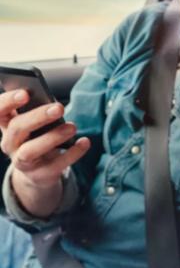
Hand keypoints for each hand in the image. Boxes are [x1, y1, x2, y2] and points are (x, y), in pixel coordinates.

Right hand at [0, 89, 89, 215]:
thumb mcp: (35, 123)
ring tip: (72, 127)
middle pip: (17, 128)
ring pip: (30, 150)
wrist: (39, 171)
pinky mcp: (41, 174)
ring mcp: (23, 161)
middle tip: (59, 108)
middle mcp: (10, 143)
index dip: (8, 102)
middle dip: (37, 116)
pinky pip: (56, 165)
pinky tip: (84, 142)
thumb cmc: (38, 137)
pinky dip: (72, 153)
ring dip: (52, 137)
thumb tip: (54, 104)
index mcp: (7, 125)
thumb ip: (39, 111)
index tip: (25, 93)